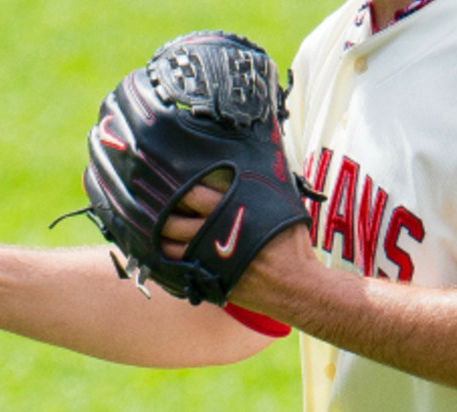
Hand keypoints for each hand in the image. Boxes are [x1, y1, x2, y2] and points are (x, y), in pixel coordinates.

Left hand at [159, 181, 318, 317]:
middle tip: (162, 206)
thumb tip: (253, 170)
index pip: (195, 192)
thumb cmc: (293, 246)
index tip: (176, 184)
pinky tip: (166, 252)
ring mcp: (209, 259)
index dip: (182, 188)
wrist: (297, 286)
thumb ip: (261, 191)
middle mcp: (216, 234)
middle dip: (165, 211)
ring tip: (159, 228)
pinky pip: (177, 268)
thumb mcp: (283, 208)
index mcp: (232, 211)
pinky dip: (168, 259)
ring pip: (171, 245)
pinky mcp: (208, 279)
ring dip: (162, 236)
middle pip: (175, 219)